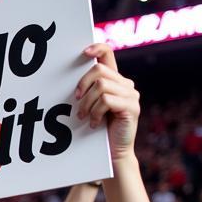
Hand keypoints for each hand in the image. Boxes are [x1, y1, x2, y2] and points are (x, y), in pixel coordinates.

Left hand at [76, 45, 138, 160]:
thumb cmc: (98, 131)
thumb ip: (87, 92)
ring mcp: (131, 95)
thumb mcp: (91, 107)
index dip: (97, 49)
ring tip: (84, 117)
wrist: (113, 153)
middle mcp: (126, 84)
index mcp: (115, 81)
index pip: (108, 55)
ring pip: (102, 86)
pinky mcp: (132, 107)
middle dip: (83, 85)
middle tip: (76, 101)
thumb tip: (68, 83)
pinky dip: (96, 112)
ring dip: (87, 103)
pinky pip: (107, 101)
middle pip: (100, 71)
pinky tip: (94, 123)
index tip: (84, 52)